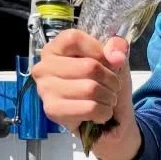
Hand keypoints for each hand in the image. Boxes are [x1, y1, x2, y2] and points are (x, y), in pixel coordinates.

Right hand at [30, 30, 139, 159]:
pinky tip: (99, 113)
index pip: (74, 38)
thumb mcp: (115, 60)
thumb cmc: (105, 85)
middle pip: (88, 66)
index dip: (99, 50)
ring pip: (91, 89)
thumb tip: (115, 55)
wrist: (109, 120)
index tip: (108, 62)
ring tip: (107, 100)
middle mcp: (44, 67)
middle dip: (110, 79)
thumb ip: (117, 48)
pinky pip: (89, 108)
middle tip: (112, 87)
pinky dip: (104, 112)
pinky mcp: (52, 110)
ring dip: (109, 97)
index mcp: (55, 49)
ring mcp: (45, 89)